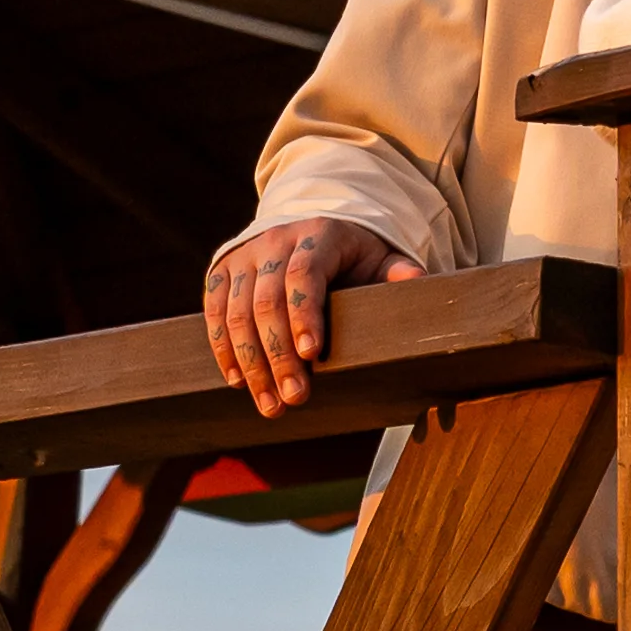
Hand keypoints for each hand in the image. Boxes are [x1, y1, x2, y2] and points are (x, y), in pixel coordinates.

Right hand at [203, 209, 421, 415]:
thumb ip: (396, 271)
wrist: (308, 226)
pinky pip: (214, 311)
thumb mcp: (379, 257)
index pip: (304, 275)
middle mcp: (275, 241)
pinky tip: (238, 381)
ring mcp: (244, 255)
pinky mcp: (222, 271)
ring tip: (269, 403)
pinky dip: (223, 349)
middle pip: (267, 301)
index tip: (312, 354)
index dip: (305, 315)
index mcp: (318, 235)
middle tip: (294, 398)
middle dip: (279, 355)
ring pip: (236, 312)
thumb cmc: (351, 254)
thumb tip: (416, 282)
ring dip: (251, 363)